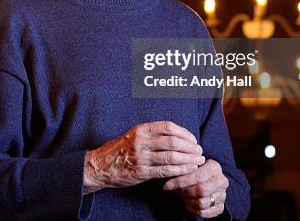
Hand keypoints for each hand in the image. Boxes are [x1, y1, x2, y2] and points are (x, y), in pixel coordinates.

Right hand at [83, 121, 204, 193]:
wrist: (99, 166)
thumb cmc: (119, 150)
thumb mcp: (133, 135)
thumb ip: (152, 134)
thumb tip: (177, 135)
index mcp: (141, 129)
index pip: (168, 127)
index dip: (184, 133)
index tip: (193, 139)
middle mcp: (141, 141)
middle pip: (173, 142)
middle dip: (190, 147)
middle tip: (199, 152)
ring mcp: (140, 157)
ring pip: (171, 157)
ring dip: (188, 160)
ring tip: (198, 161)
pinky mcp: (140, 172)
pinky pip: (165, 171)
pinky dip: (179, 171)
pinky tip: (188, 170)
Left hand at [163, 158, 228, 218]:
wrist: (207, 181)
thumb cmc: (195, 172)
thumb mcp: (190, 167)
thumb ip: (182, 170)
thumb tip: (168, 179)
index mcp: (214, 167)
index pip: (198, 176)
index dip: (181, 181)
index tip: (167, 185)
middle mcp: (221, 181)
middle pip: (201, 190)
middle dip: (185, 192)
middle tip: (176, 191)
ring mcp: (222, 195)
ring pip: (202, 203)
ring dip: (189, 201)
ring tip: (183, 196)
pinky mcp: (220, 207)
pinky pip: (205, 213)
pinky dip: (193, 210)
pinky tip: (188, 203)